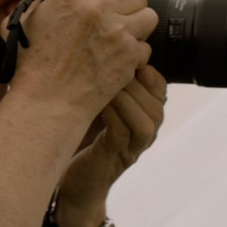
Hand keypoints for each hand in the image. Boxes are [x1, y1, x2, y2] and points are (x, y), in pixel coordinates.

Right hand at [9, 0, 156, 119]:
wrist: (47, 101)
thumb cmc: (33, 65)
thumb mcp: (29, 20)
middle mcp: (98, 9)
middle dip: (130, 7)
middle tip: (117, 19)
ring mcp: (117, 33)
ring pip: (148, 18)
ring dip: (137, 28)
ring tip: (119, 39)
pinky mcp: (129, 57)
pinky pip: (146, 47)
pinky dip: (135, 54)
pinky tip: (116, 60)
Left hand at [56, 65, 166, 208]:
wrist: (66, 178)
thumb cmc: (78, 136)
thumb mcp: (93, 103)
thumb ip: (103, 82)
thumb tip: (100, 47)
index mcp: (143, 115)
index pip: (159, 89)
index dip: (150, 73)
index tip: (131, 58)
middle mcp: (143, 133)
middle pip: (157, 104)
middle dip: (136, 83)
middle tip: (114, 69)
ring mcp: (131, 148)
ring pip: (146, 121)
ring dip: (127, 99)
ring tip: (107, 86)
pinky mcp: (114, 159)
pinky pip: (123, 135)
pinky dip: (114, 116)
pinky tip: (98, 104)